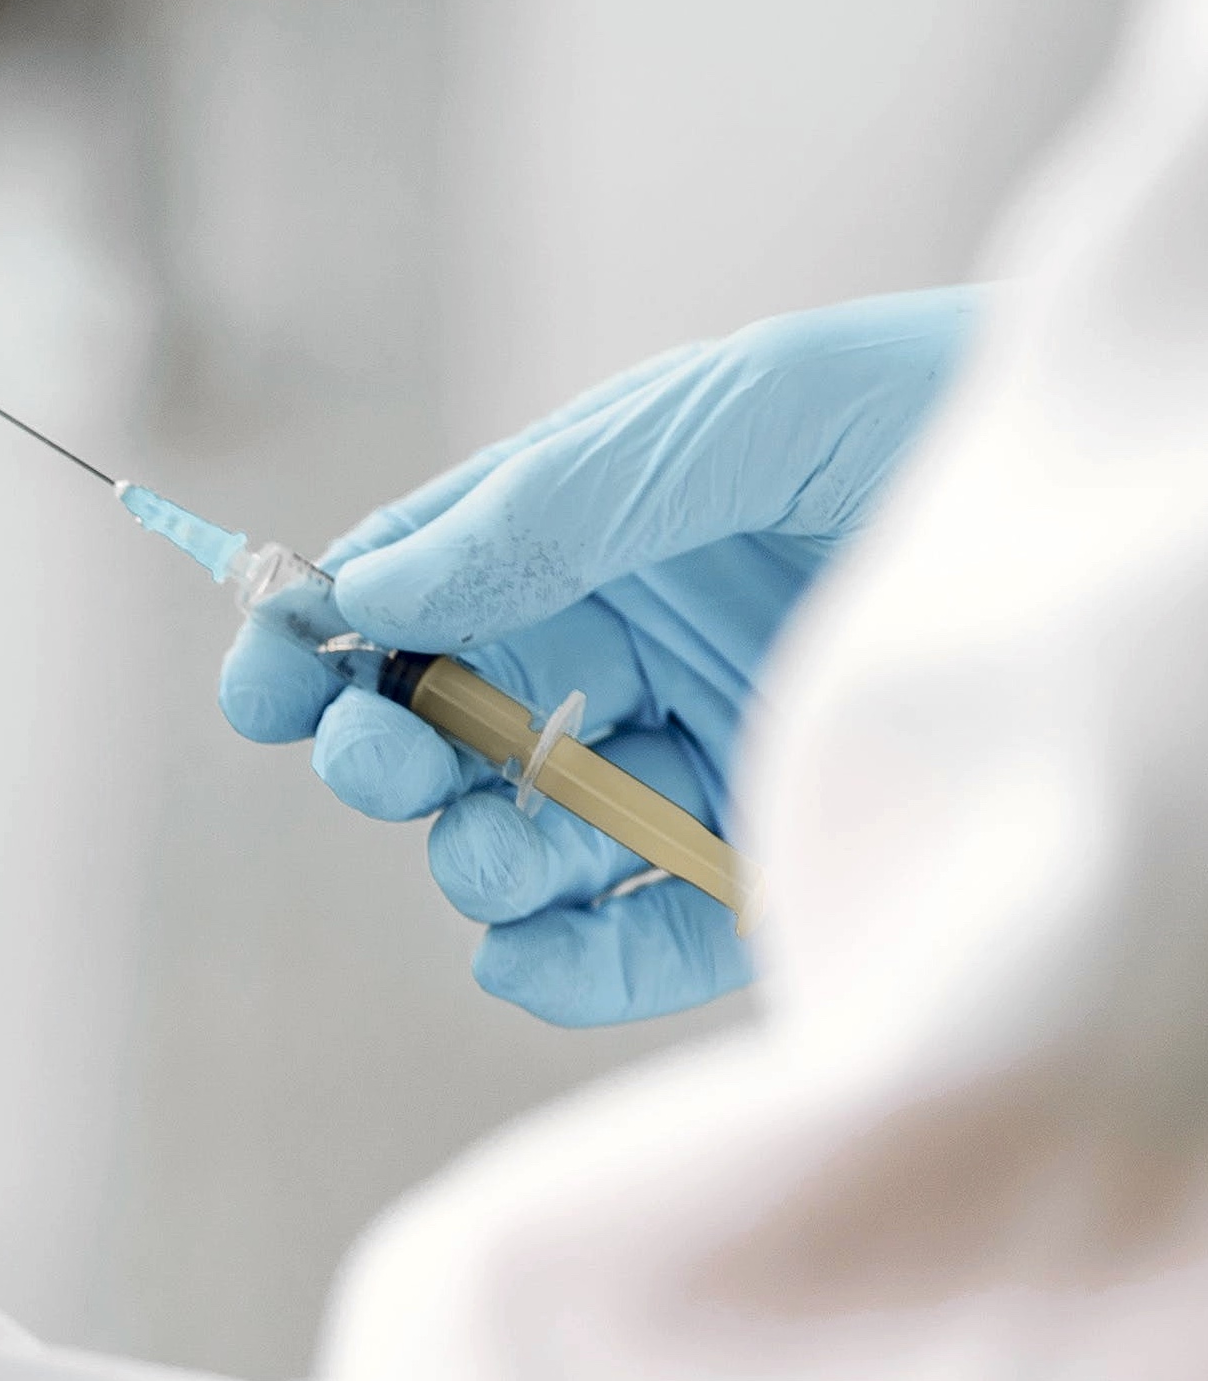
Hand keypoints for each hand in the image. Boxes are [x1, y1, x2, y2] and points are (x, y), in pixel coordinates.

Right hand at [220, 287, 980, 1024]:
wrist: (1124, 518)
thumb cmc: (933, 414)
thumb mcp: (733, 416)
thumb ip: (552, 502)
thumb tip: (376, 584)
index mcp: (587, 539)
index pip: (414, 593)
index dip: (316, 635)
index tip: (259, 680)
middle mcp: (622, 659)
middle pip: (442, 730)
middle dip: (384, 751)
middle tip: (380, 757)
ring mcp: (687, 771)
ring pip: (517, 842)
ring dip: (478, 854)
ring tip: (502, 845)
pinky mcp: (761, 878)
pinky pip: (623, 945)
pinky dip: (561, 965)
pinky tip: (534, 951)